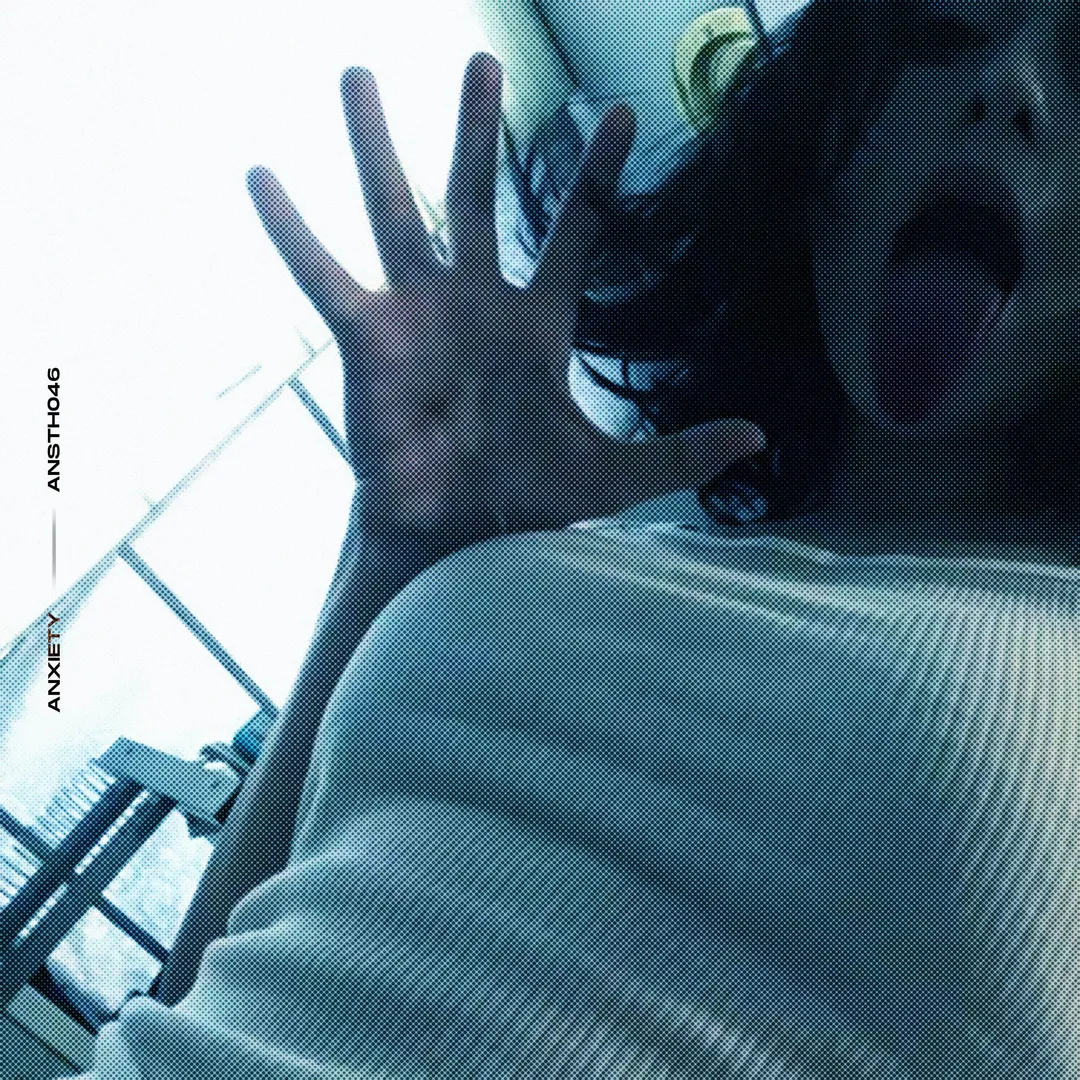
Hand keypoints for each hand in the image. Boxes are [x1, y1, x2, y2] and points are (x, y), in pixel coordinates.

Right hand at [247, 53, 764, 553]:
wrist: (454, 539)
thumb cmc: (525, 505)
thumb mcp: (615, 476)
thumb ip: (682, 451)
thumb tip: (758, 436)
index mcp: (536, 325)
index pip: (574, 233)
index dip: (596, 176)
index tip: (619, 112)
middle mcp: (474, 304)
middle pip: (477, 197)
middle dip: (478, 130)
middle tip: (481, 60)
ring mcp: (418, 314)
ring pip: (398, 211)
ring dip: (379, 145)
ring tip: (359, 73)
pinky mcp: (369, 339)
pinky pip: (325, 274)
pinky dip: (293, 231)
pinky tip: (262, 175)